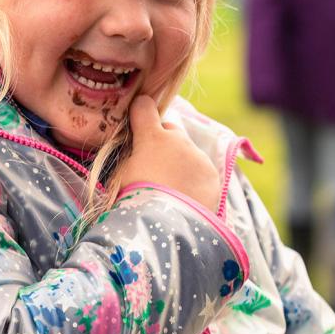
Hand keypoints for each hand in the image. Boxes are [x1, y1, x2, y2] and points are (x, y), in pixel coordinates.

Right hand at [112, 95, 220, 210]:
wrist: (166, 226)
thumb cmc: (135, 199)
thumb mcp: (122, 175)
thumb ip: (131, 157)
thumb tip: (135, 152)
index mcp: (152, 137)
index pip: (144, 107)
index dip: (140, 112)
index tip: (138, 119)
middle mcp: (179, 141)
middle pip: (170, 132)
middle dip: (163, 143)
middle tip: (154, 167)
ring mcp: (199, 157)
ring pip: (187, 153)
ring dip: (180, 164)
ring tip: (170, 189)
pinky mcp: (213, 176)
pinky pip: (201, 172)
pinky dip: (194, 181)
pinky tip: (185, 198)